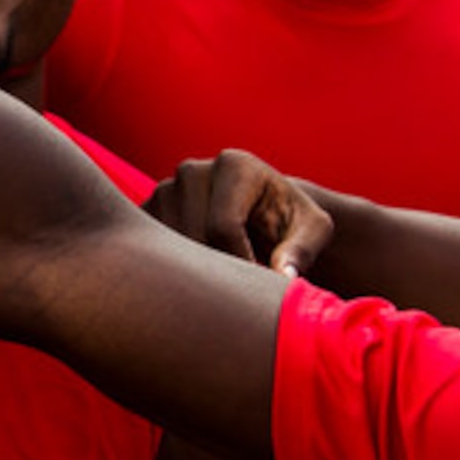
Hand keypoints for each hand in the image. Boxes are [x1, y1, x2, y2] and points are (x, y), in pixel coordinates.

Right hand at [146, 150, 332, 277]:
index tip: (257, 286)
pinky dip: (170, 273)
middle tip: (240, 293)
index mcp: (234, 166)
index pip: (223, 227)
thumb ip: (302, 250)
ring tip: (224, 278)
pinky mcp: (145, 211)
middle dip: (217, 273)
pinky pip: (148, 253)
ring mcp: (164, 189)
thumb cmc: (290, 222)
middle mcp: (193, 171)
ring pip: (166, 251)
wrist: (261, 212)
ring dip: (193, 275)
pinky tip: (197, 277)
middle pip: (193, 240)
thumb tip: (284, 275)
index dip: (240, 266)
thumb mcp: (314, 230)